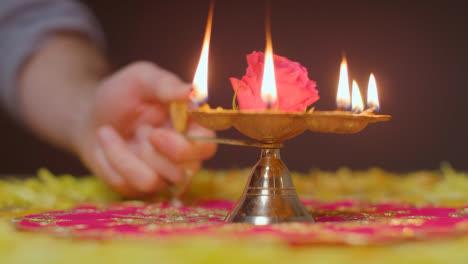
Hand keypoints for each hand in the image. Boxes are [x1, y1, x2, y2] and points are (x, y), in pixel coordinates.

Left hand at [75, 61, 216, 196]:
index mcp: (191, 128)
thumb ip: (166, 84)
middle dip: (153, 154)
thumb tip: (193, 91)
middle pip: (185, 172)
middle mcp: (182, 156)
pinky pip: (127, 184)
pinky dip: (110, 159)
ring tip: (117, 132)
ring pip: (153, 181)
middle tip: (139, 130)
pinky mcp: (138, 186)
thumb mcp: (141, 78)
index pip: (207, 147)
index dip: (186, 147)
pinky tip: (106, 143)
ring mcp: (161, 174)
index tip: (156, 134)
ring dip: (126, 155)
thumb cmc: (123, 94)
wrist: (90, 114)